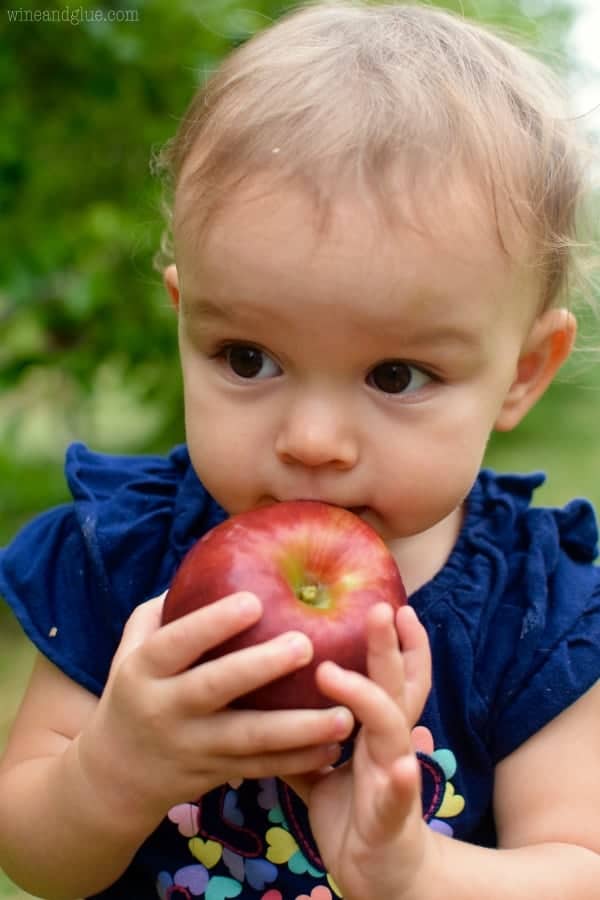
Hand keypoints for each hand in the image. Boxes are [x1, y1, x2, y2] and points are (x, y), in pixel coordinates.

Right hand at [76, 592, 354, 831]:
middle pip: (214, 689)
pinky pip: (261, 769)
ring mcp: (193, 748)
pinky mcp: (216, 776)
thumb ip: (163, 611)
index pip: (175, 644)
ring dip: (298, 729)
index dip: (212, 623)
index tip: (253, 600)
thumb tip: (212, 562)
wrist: (116, 776)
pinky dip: (299, 761)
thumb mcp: (131, 650)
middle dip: (260, 667)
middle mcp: (165, 711)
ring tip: (345, 714)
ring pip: (248, 740)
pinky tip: (336, 748)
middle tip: (305, 645)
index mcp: (143, 672)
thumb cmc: (134, 692)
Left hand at [286, 603, 433, 899]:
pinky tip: (400, 766)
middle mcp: (391, 743)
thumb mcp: (323, 762)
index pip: (391, 674)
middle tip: (379, 608)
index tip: (388, 600)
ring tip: (338, 675)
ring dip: (372, 699)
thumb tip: (267, 694)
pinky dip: (400, 781)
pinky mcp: (393, 817)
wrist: (382, 875)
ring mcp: (395, 777)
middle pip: (395, 686)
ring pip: (393, 730)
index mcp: (375, 728)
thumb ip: (306, 728)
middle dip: (388, 648)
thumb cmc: (353, 810)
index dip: (394, 640)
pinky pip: (397, 798)